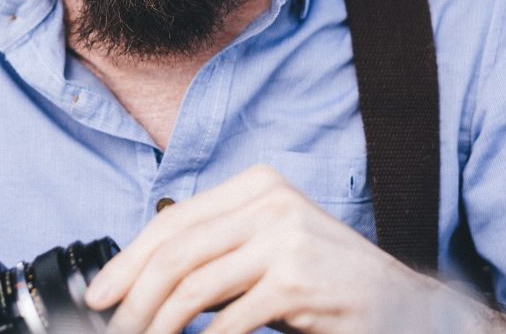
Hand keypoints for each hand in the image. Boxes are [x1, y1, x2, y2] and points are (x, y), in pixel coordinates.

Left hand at [83, 164, 453, 333]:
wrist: (405, 307)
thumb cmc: (327, 282)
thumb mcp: (268, 249)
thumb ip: (217, 250)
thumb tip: (145, 278)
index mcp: (256, 186)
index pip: (174, 221)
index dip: (128, 260)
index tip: (100, 294)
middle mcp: (269, 201)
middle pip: (176, 249)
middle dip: (134, 295)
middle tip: (113, 327)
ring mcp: (284, 237)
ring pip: (192, 283)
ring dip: (157, 323)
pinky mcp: (295, 279)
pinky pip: (228, 318)